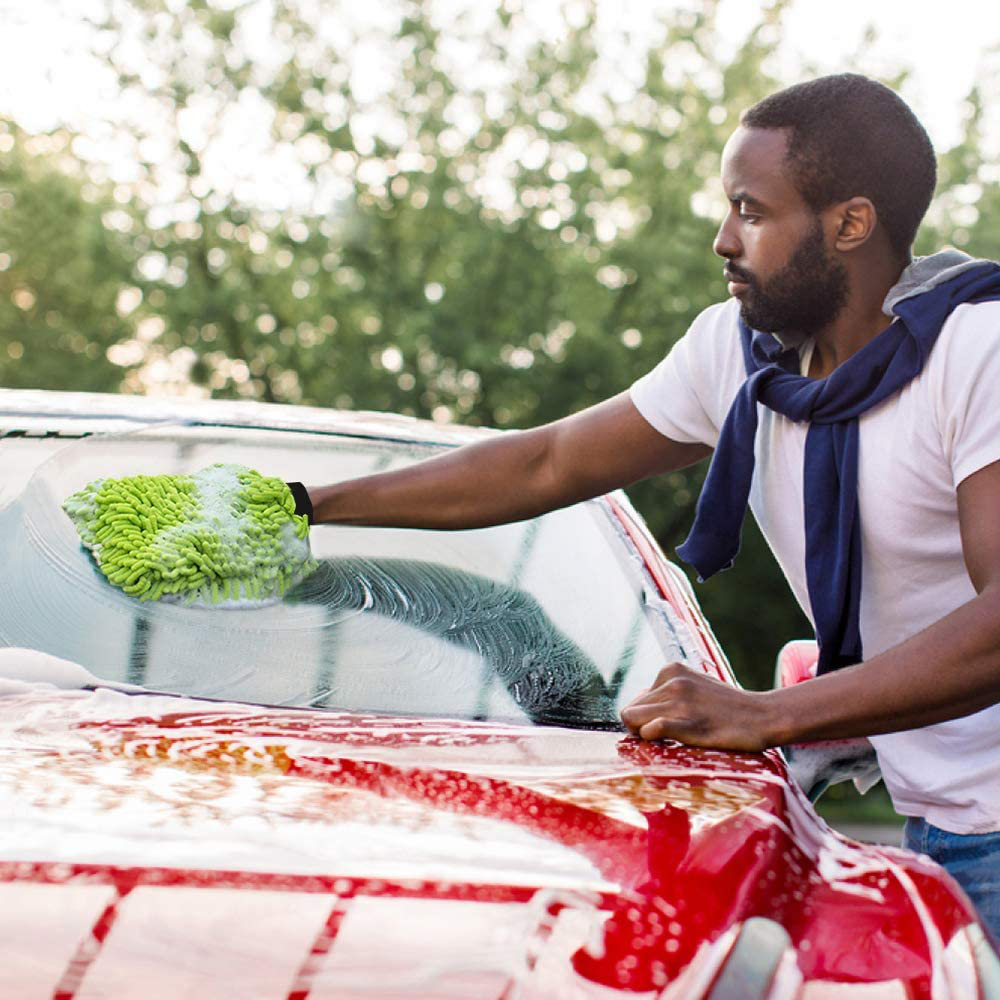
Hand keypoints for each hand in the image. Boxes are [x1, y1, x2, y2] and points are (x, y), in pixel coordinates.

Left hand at [620, 662, 775, 752]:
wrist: (763, 716)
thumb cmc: (728, 707)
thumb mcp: (696, 686)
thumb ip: (669, 693)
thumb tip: (639, 708)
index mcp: (671, 670)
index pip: (636, 700)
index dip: (643, 719)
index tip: (660, 729)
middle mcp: (672, 681)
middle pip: (630, 711)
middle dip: (640, 728)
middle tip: (663, 739)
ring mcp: (680, 701)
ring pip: (634, 721)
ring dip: (646, 736)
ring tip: (670, 741)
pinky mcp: (688, 723)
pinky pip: (651, 730)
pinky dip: (653, 739)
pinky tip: (671, 742)